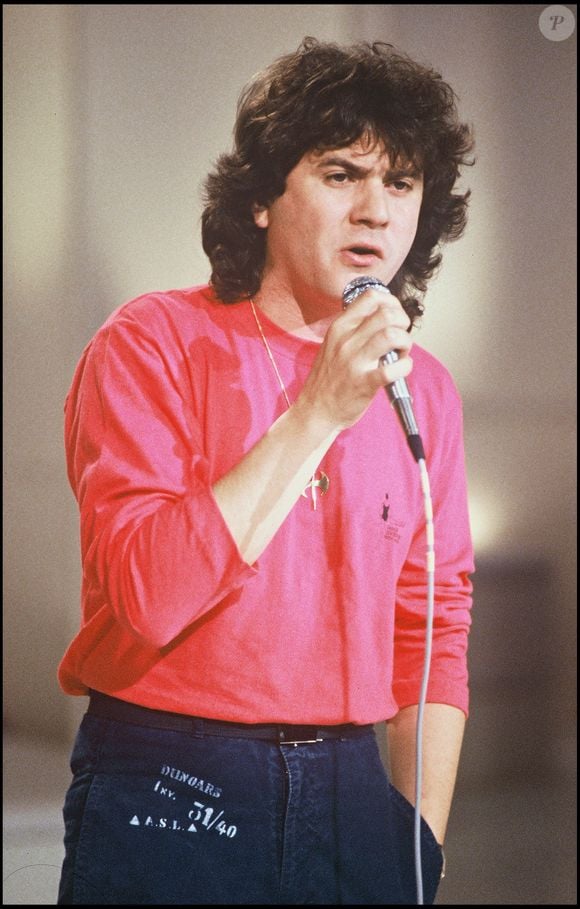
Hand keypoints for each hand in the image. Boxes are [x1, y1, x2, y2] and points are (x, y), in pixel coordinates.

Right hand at [295, 288, 412, 430]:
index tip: (395, 316)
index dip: (391, 303)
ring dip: (405, 342)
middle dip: (403, 323)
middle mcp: (346, 340)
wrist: (315, 411)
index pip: (371, 297)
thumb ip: (355, 330)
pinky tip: (401, 369)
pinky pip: (393, 369)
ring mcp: (354, 361)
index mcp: (339, 327)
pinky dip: (405, 367)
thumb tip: (385, 318)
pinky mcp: (363, 383)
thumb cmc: (328, 379)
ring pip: (391, 336)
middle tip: (400, 337)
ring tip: (401, 353)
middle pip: (386, 314)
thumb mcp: (334, 344)